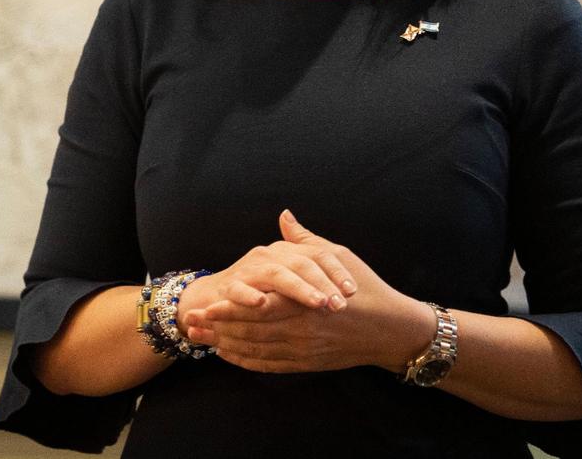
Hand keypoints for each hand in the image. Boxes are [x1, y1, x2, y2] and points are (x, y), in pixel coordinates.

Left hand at [182, 211, 432, 373]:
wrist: (391, 330)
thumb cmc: (366, 289)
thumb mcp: (338, 256)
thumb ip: (305, 240)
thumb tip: (284, 217)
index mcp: (306, 300)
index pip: (259, 305)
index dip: (230, 306)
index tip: (205, 302)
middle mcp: (302, 329)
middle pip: (251, 330)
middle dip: (218, 328)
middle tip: (190, 323)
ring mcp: (304, 350)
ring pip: (257, 349)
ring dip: (226, 345)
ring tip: (199, 339)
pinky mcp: (307, 364)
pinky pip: (270, 365)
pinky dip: (246, 361)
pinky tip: (228, 355)